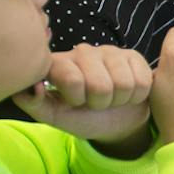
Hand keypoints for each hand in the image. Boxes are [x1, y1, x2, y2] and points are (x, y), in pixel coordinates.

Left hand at [13, 44, 152, 144]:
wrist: (114, 122)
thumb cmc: (81, 116)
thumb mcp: (53, 115)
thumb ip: (31, 102)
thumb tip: (32, 85)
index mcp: (59, 62)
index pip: (73, 80)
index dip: (77, 99)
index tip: (75, 102)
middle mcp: (82, 51)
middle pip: (100, 85)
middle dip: (100, 102)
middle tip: (96, 102)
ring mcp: (109, 51)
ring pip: (123, 84)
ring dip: (119, 100)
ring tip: (111, 98)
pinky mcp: (134, 55)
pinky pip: (141, 82)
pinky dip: (136, 96)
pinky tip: (127, 92)